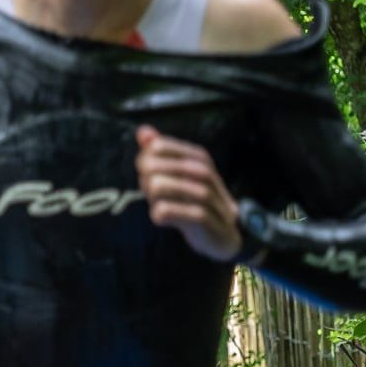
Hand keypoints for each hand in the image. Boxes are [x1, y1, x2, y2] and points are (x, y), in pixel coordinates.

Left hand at [135, 126, 240, 260]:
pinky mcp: (204, 219)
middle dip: (146, 181)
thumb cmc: (195, 202)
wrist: (222, 235)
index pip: (158, 147)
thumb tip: (142, 131)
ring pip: (160, 186)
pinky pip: (167, 211)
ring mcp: (207, 195)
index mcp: (198, 157)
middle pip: (153, 166)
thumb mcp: (179, 174)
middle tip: (153, 194)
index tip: (149, 175)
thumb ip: (160, 152)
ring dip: (153, 199)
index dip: (145, 161)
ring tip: (159, 205)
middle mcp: (204, 172)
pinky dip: (159, 215)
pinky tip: (163, 218)